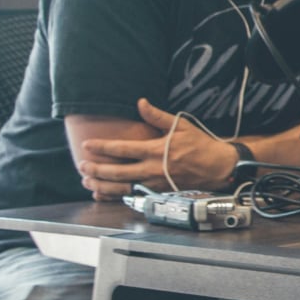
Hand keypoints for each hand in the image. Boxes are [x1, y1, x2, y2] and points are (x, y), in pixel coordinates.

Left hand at [75, 99, 237, 199]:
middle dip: (96, 169)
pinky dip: (114, 196)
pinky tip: (103, 194)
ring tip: (87, 181)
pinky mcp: (158, 192)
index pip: (122, 149)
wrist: (218, 167)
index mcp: (156, 150)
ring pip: (121, 187)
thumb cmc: (200, 145)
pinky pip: (131, 196)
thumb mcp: (181, 125)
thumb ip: (157, 116)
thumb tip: (141, 103)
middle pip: (116, 172)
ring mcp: (154, 183)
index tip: (86, 145)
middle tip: (81, 165)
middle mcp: (152, 169)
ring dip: (101, 184)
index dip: (102, 147)